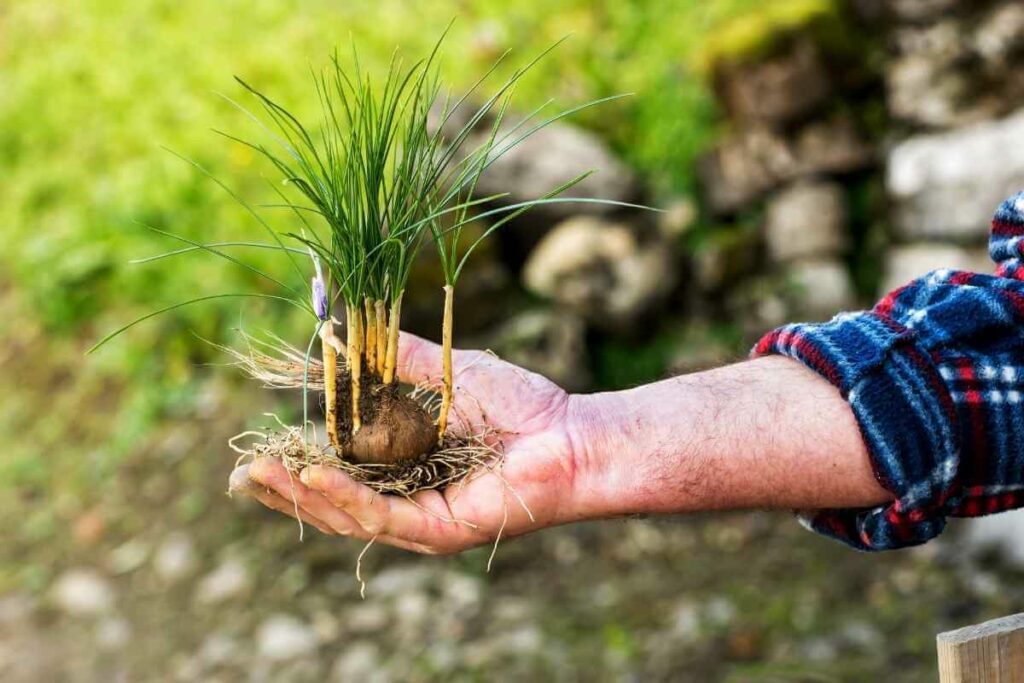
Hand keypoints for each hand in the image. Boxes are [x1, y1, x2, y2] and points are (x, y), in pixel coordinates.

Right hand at [230, 332, 590, 553]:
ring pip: (347, 518)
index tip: (260, 445)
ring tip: (259, 476)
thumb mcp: (448, 373)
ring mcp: (422, 521)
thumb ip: (400, 359)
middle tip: (242, 473)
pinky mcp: (439, 532)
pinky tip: (313, 478)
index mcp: (406, 468)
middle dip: (285, 491)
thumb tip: (347, 332)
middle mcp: (409, 500)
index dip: (298, 464)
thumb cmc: (521, 406)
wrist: (571, 434)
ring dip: (301, 497)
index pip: (339, 473)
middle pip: (332, 504)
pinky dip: (344, 497)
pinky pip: (380, 517)